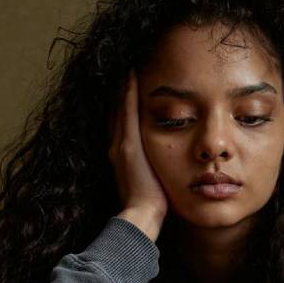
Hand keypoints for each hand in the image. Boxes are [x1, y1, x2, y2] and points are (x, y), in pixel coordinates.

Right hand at [107, 69, 168, 225]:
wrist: (142, 217)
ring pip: (119, 108)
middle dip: (120, 91)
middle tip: (124, 68)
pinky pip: (126, 111)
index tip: (128, 85)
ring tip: (127, 65)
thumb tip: (168, 165)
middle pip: (116, 112)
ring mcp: (120, 145)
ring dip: (122, 86)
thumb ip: (155, 169)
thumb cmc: (152, 206)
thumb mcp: (153, 182)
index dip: (122, 104)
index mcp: (121, 156)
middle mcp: (115, 147)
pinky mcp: (127, 145)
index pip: (121, 123)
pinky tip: (130, 74)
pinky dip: (127, 93)